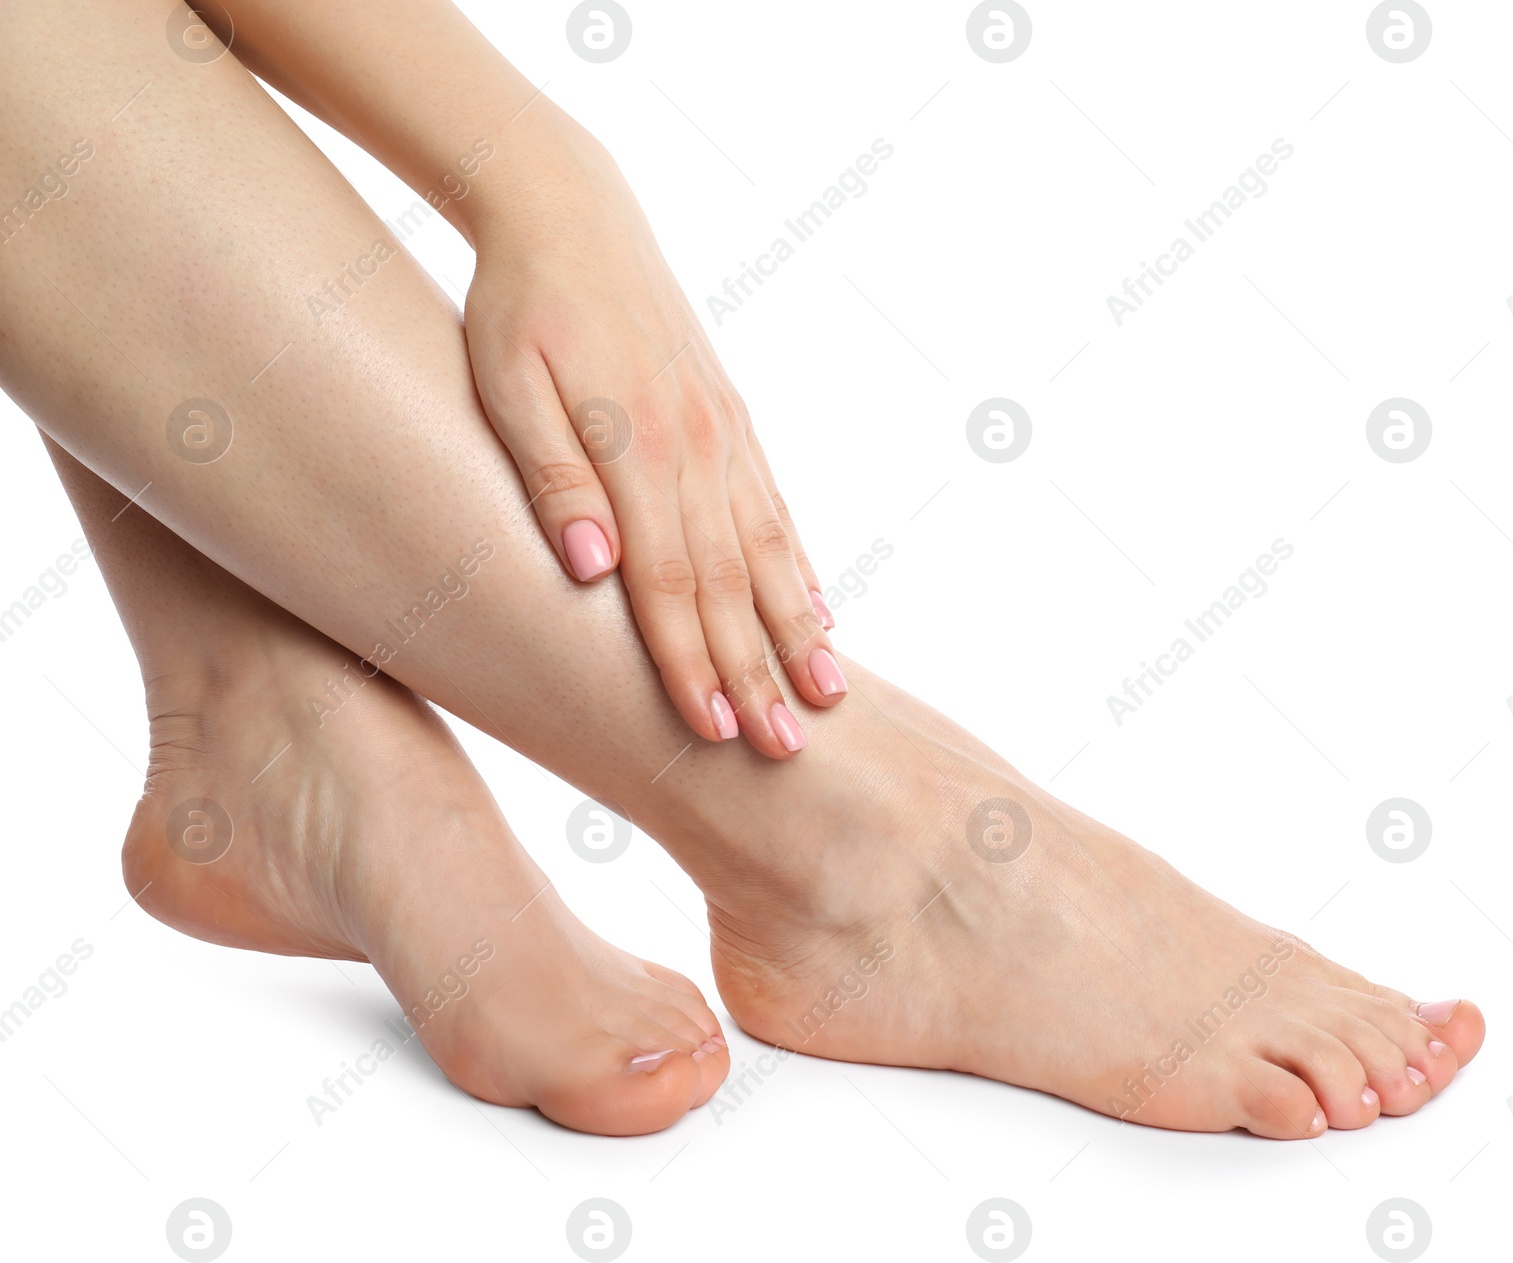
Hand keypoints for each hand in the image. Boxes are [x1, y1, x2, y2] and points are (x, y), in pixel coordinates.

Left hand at [461, 123, 843, 758]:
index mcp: (640, 446)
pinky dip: (802, 565)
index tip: (712, 731)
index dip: (690, 661)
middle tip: (784, 750)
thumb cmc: (520, 305)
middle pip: (730, 582)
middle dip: (755, 671)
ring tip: (825, 696)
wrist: (570, 212)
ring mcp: (725, 434)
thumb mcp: (507, 383)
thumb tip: (593, 567)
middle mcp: (699, 446)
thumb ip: (552, 475)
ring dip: (796, 630)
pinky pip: (777, 507)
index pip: (667, 580)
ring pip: (770, 551)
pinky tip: (822, 608)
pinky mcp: (733, 420)